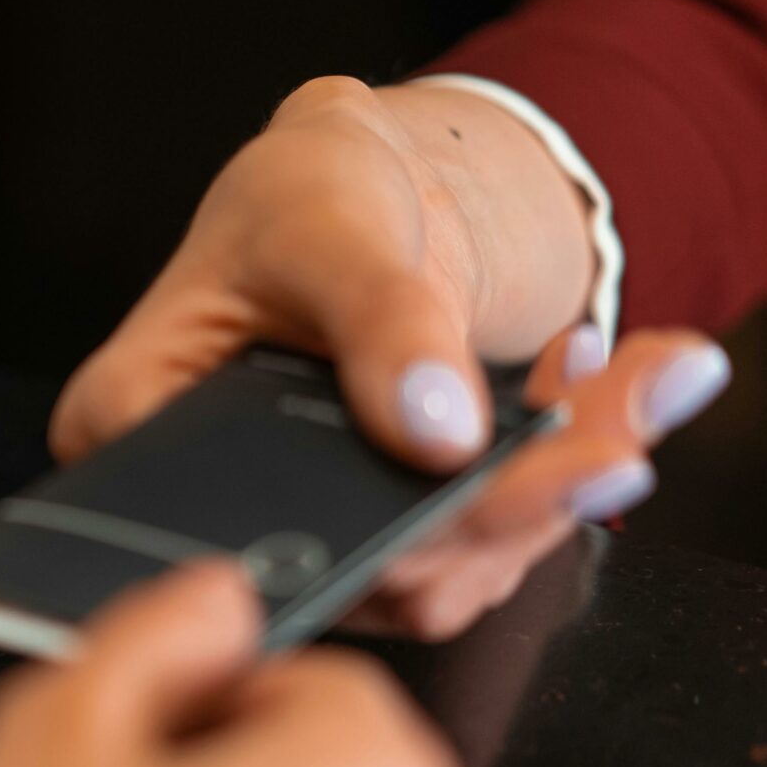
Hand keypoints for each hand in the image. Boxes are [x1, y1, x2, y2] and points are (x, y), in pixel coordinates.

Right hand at [50, 76, 731, 639]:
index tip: (490, 478)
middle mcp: (204, 506)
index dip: (368, 525)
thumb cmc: (304, 190)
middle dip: (504, 503)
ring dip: (555, 492)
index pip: (236, 519)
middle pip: (356, 563)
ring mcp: (301, 534)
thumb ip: (379, 317)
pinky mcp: (386, 544)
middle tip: (616, 443)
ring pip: (439, 575)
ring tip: (634, 382)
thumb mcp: (327, 219)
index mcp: (133, 423)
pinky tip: (602, 389)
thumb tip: (438, 430)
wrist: (372, 192)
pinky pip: (487, 552)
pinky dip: (564, 478)